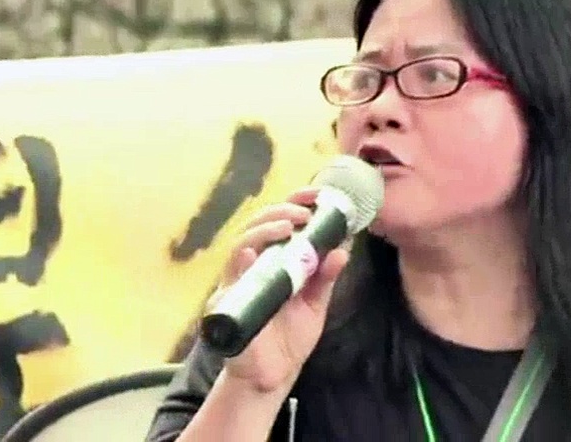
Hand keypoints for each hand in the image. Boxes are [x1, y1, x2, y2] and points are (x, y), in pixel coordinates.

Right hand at [212, 188, 349, 394]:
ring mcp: (236, 284)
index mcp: (273, 260)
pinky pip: (229, 282)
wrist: (273, 376)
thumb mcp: (315, 303)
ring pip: (241, 245)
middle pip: (257, 226)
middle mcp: (251, 266)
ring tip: (288, 226)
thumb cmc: (290, 336)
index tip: (317, 195)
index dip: (294, 203)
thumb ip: (325, 277)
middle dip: (280, 212)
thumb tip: (344, 248)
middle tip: (304, 212)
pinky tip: (253, 255)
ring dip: (264, 231)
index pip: (279, 221)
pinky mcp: (226, 306)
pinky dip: (241, 265)